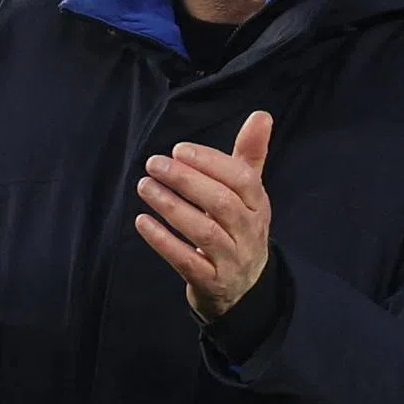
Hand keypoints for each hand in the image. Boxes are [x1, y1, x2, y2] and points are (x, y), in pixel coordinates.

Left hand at [135, 110, 272, 320]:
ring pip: (204, 232)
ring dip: (171, 206)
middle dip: (186, 180)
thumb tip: (261, 114)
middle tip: (154, 163)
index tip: (180, 150)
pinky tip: (142, 221)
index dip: (211, 162)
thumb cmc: (238, 227)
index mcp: (260, 205)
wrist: (243, 289)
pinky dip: (163, 241)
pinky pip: (187, 262)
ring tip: (144, 186)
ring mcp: (232, 260)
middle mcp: (250, 233)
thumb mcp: (248, 193)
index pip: (242, 179)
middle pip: (222, 204)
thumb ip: (250, 154)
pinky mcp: (212, 283)